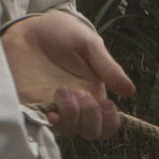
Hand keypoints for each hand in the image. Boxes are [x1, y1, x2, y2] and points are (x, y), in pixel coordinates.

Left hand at [0, 10, 133, 139]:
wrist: (28, 26)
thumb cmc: (61, 33)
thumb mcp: (89, 45)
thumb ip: (108, 68)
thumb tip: (130, 91)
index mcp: (93, 92)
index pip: (107, 123)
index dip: (110, 122)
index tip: (107, 104)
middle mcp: (75, 105)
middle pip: (90, 132)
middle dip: (90, 117)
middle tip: (81, 92)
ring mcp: (52, 107)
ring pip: (69, 132)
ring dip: (71, 116)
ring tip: (61, 90)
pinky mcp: (31, 106)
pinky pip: (42, 126)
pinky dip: (49, 123)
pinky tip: (50, 110)